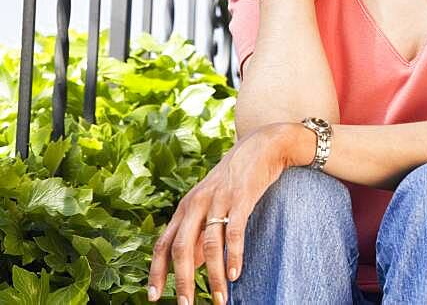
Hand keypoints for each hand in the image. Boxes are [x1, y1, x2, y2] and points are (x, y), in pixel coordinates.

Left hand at [147, 123, 310, 303]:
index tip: (154, 297)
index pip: (163, 244)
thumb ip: (200, 233)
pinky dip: (234, 255)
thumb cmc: (236, 179)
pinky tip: (236, 274)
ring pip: (210, 244)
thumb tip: (194, 266)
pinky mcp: (241, 197)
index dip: (156, 272)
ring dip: (214, 275)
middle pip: (181, 248)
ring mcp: (218, 200)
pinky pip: (235, 231)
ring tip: (218, 298)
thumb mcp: (211, 204)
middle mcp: (196, 203)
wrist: (263, 145)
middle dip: (182, 281)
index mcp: (185, 207)